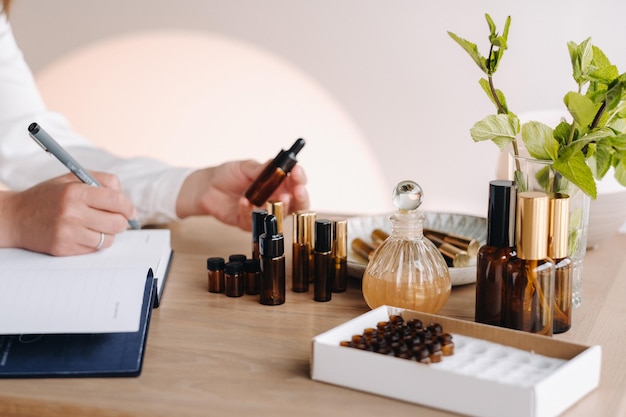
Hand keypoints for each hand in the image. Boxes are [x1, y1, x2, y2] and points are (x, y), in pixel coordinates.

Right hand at [0, 172, 136, 254]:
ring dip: (107, 234)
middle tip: (116, 219)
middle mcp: (72, 213)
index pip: (117, 201)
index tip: (130, 211)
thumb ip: (101, 181)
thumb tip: (125, 197)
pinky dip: (94, 243)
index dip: (128, 207)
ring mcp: (67, 233)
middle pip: (117, 223)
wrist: (16, 217)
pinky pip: (94, 249)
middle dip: (121, 222)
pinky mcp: (64, 249)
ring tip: (96, 226)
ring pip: (108, 239)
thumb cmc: (49, 196)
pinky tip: (83, 234)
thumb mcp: (72, 179)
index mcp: (75, 192)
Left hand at [176, 159, 308, 229]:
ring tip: (278, 198)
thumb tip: (276, 164)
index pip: (296, 183)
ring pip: (280, 216)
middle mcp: (275, 199)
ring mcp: (264, 213)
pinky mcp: (249, 223)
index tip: (297, 172)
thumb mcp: (245, 167)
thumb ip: (261, 168)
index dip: (300, 178)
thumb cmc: (229, 175)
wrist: (207, 187)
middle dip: (300, 198)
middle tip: (297, 191)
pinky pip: (254, 221)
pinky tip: (244, 201)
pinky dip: (250, 211)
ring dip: (281, 207)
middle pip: (297, 204)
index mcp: (279, 184)